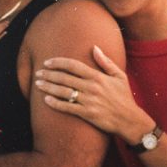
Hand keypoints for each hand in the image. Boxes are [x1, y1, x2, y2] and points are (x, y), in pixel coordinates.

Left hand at [34, 46, 152, 143]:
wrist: (130, 120)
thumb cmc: (124, 97)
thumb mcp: (119, 76)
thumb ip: (106, 62)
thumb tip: (94, 47)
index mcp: (98, 76)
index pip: (73, 65)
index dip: (58, 62)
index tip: (47, 62)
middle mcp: (92, 87)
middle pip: (65, 78)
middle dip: (49, 74)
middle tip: (38, 73)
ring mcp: (89, 101)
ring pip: (63, 92)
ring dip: (48, 87)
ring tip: (37, 84)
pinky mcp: (87, 114)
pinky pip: (67, 107)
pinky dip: (55, 103)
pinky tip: (46, 100)